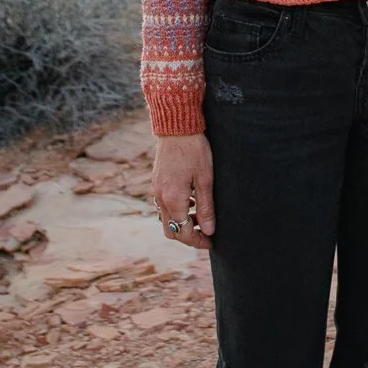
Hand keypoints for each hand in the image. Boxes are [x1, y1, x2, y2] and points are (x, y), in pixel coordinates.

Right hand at [151, 133, 214, 249]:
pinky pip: (163, 205)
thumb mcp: (205, 179)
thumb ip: (206, 207)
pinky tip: (190, 199)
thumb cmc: (194, 150)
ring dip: (182, 222)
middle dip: (188, 236)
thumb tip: (210, 231)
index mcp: (173, 200)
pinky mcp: (156, 181)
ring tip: (201, 215)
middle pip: (171, 230)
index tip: (211, 242)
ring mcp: (156, 189)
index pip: (184, 232)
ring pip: (167, 218)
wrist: (176, 125)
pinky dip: (176, 209)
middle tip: (205, 233)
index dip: (198, 241)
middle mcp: (160, 198)